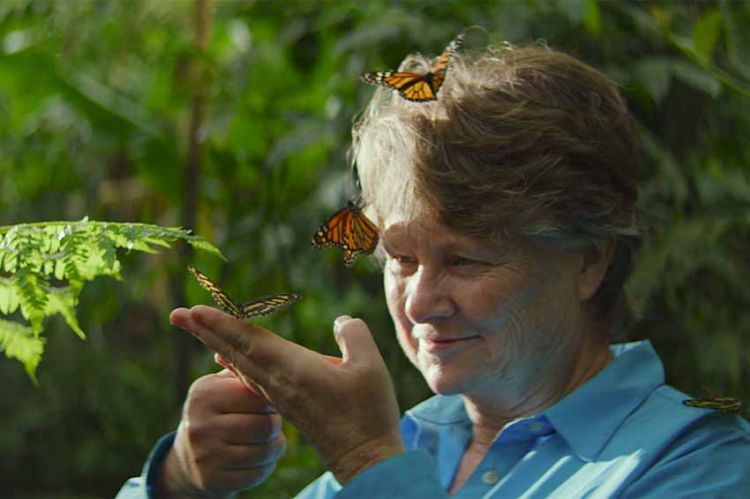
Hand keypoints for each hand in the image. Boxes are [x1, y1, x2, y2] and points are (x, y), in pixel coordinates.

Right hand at [155, 366, 284, 497]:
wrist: (188, 456)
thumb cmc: (217, 411)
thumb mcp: (221, 386)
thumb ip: (241, 368)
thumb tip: (258, 342)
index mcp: (204, 394)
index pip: (257, 396)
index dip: (271, 401)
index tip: (268, 402)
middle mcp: (200, 424)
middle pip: (266, 426)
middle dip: (275, 426)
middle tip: (271, 423)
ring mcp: (204, 455)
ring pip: (265, 451)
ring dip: (275, 447)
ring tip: (270, 439)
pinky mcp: (211, 479)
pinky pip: (257, 473)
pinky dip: (266, 466)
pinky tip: (260, 458)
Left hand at [171, 305, 405, 483]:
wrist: (365, 459)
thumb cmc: (369, 413)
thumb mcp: (371, 367)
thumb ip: (354, 336)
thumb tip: (340, 321)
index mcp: (294, 370)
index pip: (249, 340)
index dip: (222, 323)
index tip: (195, 311)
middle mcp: (278, 383)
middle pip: (234, 350)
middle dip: (205, 330)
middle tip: (177, 314)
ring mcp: (279, 396)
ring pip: (239, 363)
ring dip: (216, 342)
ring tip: (197, 327)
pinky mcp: (286, 405)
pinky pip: (250, 378)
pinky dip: (233, 362)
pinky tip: (225, 358)